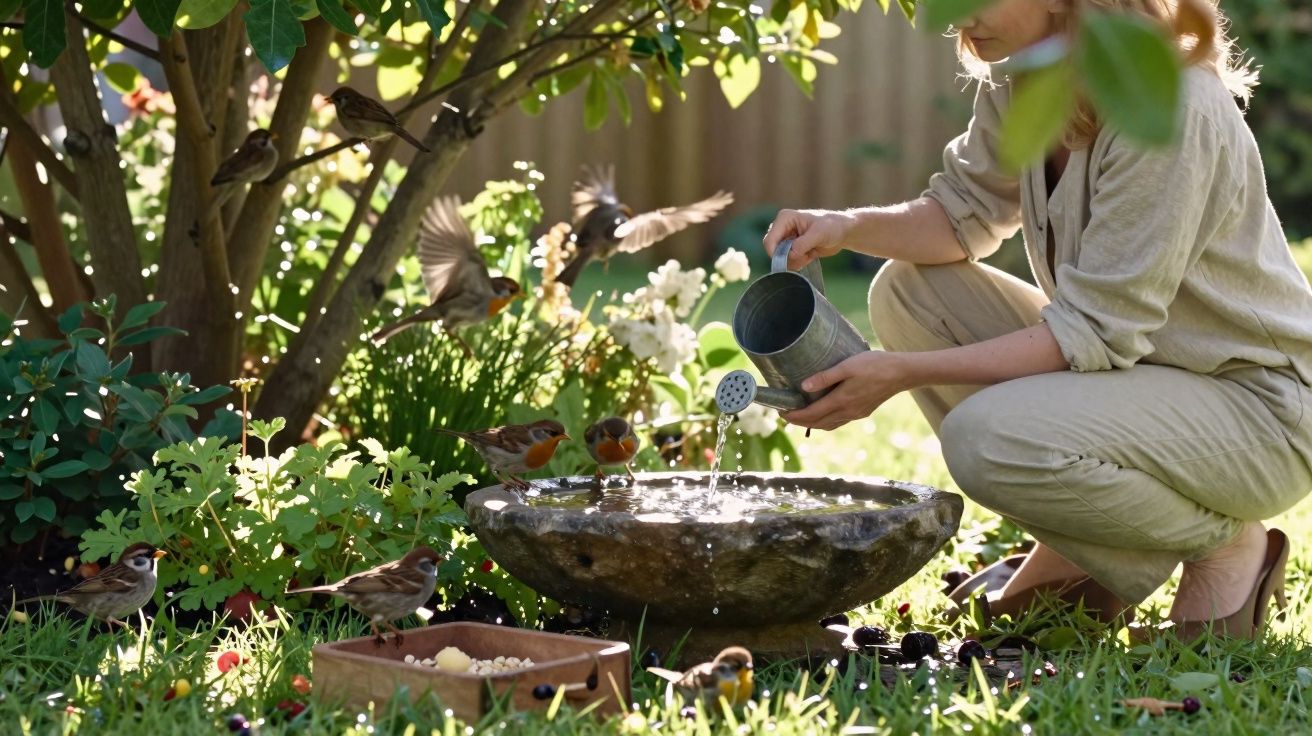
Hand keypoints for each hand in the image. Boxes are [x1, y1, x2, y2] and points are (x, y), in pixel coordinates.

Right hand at [761, 208, 855, 269]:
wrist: (841, 232)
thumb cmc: (832, 226)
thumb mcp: (819, 233)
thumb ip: (803, 244)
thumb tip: (790, 254)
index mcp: (785, 218)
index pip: (770, 240)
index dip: (776, 253)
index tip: (791, 260)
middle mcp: (782, 228)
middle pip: (773, 250)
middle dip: (788, 257)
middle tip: (805, 256)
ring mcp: (786, 238)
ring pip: (781, 258)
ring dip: (794, 261)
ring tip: (809, 254)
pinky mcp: (791, 248)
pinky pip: (788, 261)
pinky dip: (798, 262)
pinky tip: (809, 256)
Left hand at [781, 351, 910, 430]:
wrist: (901, 373)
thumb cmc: (874, 365)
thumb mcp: (847, 366)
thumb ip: (825, 377)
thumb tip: (803, 387)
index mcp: (841, 401)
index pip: (811, 415)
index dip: (794, 416)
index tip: (781, 413)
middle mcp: (847, 412)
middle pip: (817, 423)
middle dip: (800, 422)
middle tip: (785, 416)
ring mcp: (855, 414)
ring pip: (828, 425)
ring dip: (812, 423)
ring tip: (800, 416)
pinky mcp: (862, 412)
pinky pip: (838, 422)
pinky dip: (825, 421)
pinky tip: (823, 413)